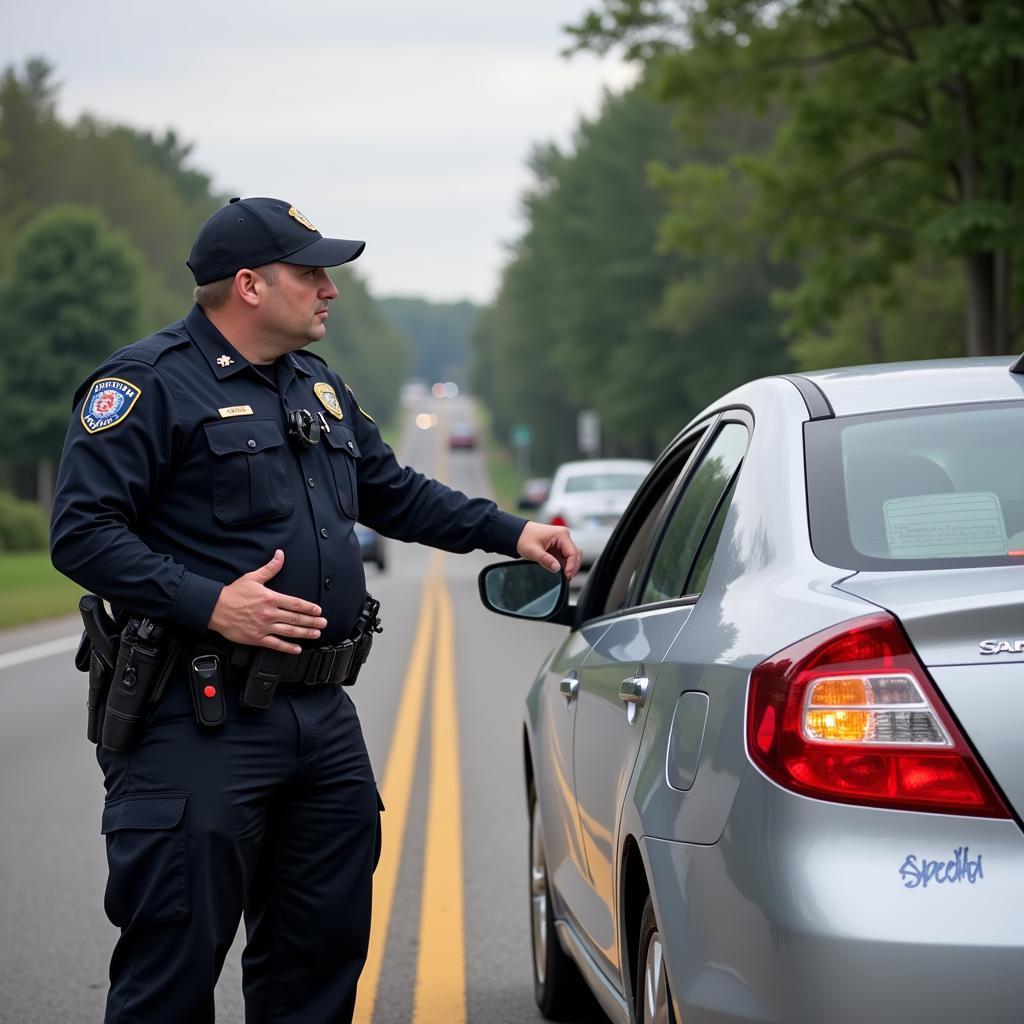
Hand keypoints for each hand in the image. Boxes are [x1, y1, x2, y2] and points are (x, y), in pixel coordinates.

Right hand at [208, 549, 326, 654]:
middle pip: (296, 618)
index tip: (318, 611)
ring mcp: (263, 627)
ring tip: (315, 634)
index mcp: (270, 598)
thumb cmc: (233, 593)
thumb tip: (280, 555)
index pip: (295, 603)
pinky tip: (297, 649)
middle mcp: (269, 613)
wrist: (215, 608)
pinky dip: (287, 648)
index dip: (309, 608)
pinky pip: (275, 644)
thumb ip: (270, 568)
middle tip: (323, 624)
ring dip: (304, 633)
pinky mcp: (256, 638)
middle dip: (312, 621)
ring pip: (289, 631)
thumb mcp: (252, 577)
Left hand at [516, 521, 581, 579]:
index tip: (567, 576)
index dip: (572, 566)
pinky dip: (565, 565)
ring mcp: (562, 542)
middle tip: (567, 578)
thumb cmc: (524, 538)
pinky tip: (560, 572)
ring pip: (572, 557)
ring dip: (569, 567)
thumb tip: (557, 568)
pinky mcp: (559, 548)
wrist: (518, 533)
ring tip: (563, 576)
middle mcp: (564, 537)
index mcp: (561, 534)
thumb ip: (545, 560)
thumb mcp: (533, 551)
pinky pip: (566, 558)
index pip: (573, 552)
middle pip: (576, 554)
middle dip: (573, 567)